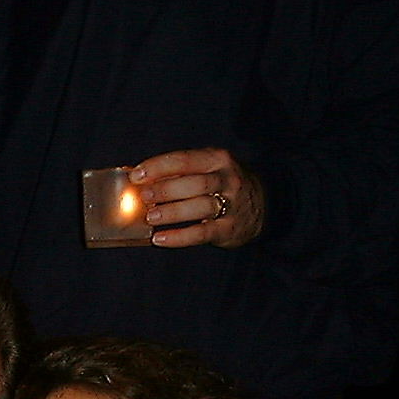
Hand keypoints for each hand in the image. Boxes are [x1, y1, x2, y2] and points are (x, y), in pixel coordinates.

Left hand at [130, 148, 264, 247]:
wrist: (262, 204)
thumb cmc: (223, 184)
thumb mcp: (209, 169)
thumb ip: (179, 171)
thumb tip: (138, 176)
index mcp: (217, 159)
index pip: (185, 159)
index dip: (158, 166)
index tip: (136, 175)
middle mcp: (227, 179)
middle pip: (194, 183)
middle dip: (166, 189)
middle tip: (144, 197)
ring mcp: (231, 204)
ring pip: (200, 207)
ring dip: (172, 212)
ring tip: (150, 217)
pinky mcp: (228, 228)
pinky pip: (202, 233)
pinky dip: (179, 237)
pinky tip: (160, 239)